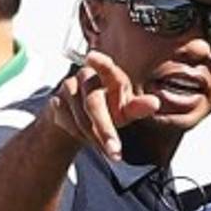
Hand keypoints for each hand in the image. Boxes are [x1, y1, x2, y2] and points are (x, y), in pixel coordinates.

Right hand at [45, 50, 160, 159]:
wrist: (76, 120)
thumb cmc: (107, 109)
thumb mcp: (125, 110)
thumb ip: (138, 107)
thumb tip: (155, 103)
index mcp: (109, 76)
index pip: (105, 67)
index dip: (100, 62)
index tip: (92, 58)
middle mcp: (87, 77)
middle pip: (93, 104)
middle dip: (105, 131)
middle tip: (115, 152)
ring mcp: (68, 87)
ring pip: (80, 119)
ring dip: (94, 138)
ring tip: (106, 148)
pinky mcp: (55, 101)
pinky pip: (66, 123)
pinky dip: (78, 136)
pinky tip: (85, 137)